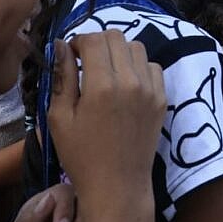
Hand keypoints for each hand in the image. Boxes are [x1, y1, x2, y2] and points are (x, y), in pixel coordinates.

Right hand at [48, 31, 164, 221]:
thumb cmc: (81, 155)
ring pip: (137, 48)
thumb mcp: (60, 118)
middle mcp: (131, 81)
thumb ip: (63, 77)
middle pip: (116, 37)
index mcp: (102, 86)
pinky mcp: (162, 97)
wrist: (117, 184)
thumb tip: (60, 45)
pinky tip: (125, 85)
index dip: (79, 41)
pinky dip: (138, 67)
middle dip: (98, 43)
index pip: (94, 39)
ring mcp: (151, 88)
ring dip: (119, 52)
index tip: (71, 54)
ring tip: (106, 73)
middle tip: (86, 61)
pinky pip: (152, 66)